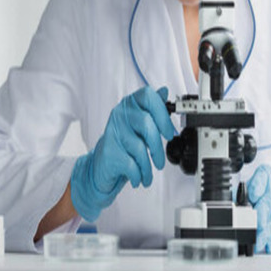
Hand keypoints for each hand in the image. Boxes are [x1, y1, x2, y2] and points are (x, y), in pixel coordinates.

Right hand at [70, 86, 176, 221]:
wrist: (101, 165)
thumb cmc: (124, 143)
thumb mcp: (140, 125)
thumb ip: (153, 109)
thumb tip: (164, 92)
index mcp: (130, 104)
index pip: (148, 96)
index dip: (162, 113)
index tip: (169, 132)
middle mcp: (120, 114)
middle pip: (146, 123)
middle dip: (157, 146)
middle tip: (160, 160)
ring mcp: (113, 131)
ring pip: (139, 147)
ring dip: (148, 167)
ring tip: (148, 174)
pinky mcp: (109, 151)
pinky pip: (131, 164)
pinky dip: (138, 174)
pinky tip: (138, 178)